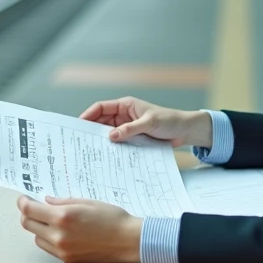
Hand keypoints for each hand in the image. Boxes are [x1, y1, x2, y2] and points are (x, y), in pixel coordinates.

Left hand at [17, 195, 142, 262]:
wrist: (128, 240)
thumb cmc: (112, 217)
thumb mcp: (87, 202)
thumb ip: (63, 201)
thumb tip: (46, 201)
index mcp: (62, 217)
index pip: (29, 210)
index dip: (23, 202)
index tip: (23, 198)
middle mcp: (58, 235)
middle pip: (28, 224)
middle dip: (28, 214)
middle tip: (35, 207)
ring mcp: (62, 250)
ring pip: (36, 238)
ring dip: (39, 228)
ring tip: (52, 220)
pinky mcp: (67, 260)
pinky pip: (49, 248)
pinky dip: (49, 239)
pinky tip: (62, 232)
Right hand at [80, 96, 212, 148]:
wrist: (184, 131)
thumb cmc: (169, 120)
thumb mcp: (150, 123)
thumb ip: (131, 129)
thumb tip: (111, 136)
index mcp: (125, 105)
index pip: (101, 108)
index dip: (88, 115)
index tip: (78, 125)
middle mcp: (124, 115)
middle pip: (101, 122)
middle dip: (91, 130)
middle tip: (80, 142)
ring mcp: (128, 128)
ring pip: (109, 134)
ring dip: (102, 141)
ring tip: (91, 152)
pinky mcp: (133, 139)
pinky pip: (119, 143)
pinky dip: (113, 149)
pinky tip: (108, 157)